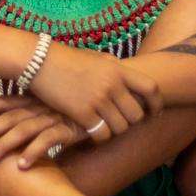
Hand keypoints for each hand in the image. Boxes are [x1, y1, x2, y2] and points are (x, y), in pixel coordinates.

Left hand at [0, 94, 83, 168]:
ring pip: (24, 129)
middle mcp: (41, 105)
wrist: (109, 100)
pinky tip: (21, 165)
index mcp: (35, 97)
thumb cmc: (77, 104)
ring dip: (5, 144)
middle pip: (9, 117)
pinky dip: (33, 152)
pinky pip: (48, 141)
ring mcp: (54, 116)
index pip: (6, 101)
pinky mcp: (69, 128)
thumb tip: (13, 118)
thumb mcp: (52, 101)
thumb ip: (34, 107)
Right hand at [27, 43, 161, 143]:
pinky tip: (92, 133)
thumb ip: (114, 68)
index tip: (154, 113)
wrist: (38, 61)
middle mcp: (112, 85)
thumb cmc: (66, 59)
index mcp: (118, 69)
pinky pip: (102, 135)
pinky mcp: (82, 113)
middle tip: (121, 122)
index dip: (157, 104)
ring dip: (114, 131)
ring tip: (105, 127)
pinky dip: (100, 138)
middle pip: (137, 114)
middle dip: (131, 121)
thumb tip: (128, 76)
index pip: (151, 88)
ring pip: (121, 128)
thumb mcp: (95, 58)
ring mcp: (98, 100)